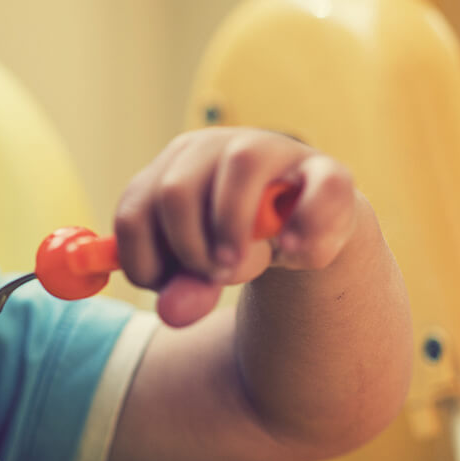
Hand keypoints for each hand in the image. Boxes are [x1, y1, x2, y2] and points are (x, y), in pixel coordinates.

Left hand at [114, 128, 357, 326]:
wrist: (307, 229)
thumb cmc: (239, 245)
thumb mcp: (206, 272)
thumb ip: (186, 292)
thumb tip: (173, 313)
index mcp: (171, 170)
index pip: (133, 212)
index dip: (145, 261)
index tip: (169, 286)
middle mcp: (212, 147)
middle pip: (175, 191)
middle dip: (189, 250)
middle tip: (213, 276)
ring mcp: (271, 148)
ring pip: (240, 166)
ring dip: (234, 229)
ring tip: (244, 266)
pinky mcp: (327, 169)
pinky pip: (318, 189)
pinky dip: (303, 225)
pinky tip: (292, 251)